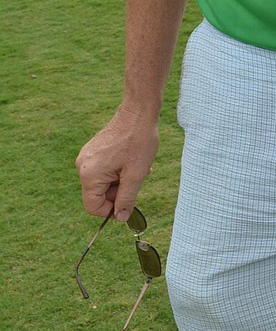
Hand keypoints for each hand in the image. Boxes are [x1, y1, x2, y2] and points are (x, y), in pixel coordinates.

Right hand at [76, 106, 158, 222]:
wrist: (138, 112)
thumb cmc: (138, 142)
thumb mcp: (135, 175)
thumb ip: (126, 199)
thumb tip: (121, 218)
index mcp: (89, 174)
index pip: (93, 207)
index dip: (110, 211)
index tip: (127, 203)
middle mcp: (82, 166)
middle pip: (97, 194)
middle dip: (118, 192)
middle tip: (136, 180)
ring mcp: (87, 156)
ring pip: (102, 182)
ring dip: (120, 181)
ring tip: (138, 169)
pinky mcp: (93, 150)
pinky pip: (103, 170)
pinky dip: (117, 171)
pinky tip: (131, 161)